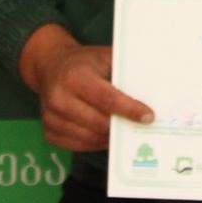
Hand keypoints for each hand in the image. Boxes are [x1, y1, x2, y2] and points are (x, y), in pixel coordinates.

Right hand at [18, 24, 153, 151]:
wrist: (51, 65)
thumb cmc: (84, 62)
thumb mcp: (103, 56)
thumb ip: (123, 70)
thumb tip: (153, 85)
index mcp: (75, 76)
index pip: (106, 98)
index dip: (129, 109)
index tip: (148, 117)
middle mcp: (59, 98)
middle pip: (99, 123)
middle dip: (122, 126)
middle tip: (140, 128)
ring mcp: (51, 117)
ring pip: (89, 138)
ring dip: (110, 138)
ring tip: (125, 132)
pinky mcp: (48, 131)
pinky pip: (78, 146)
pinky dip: (95, 143)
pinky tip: (106, 136)